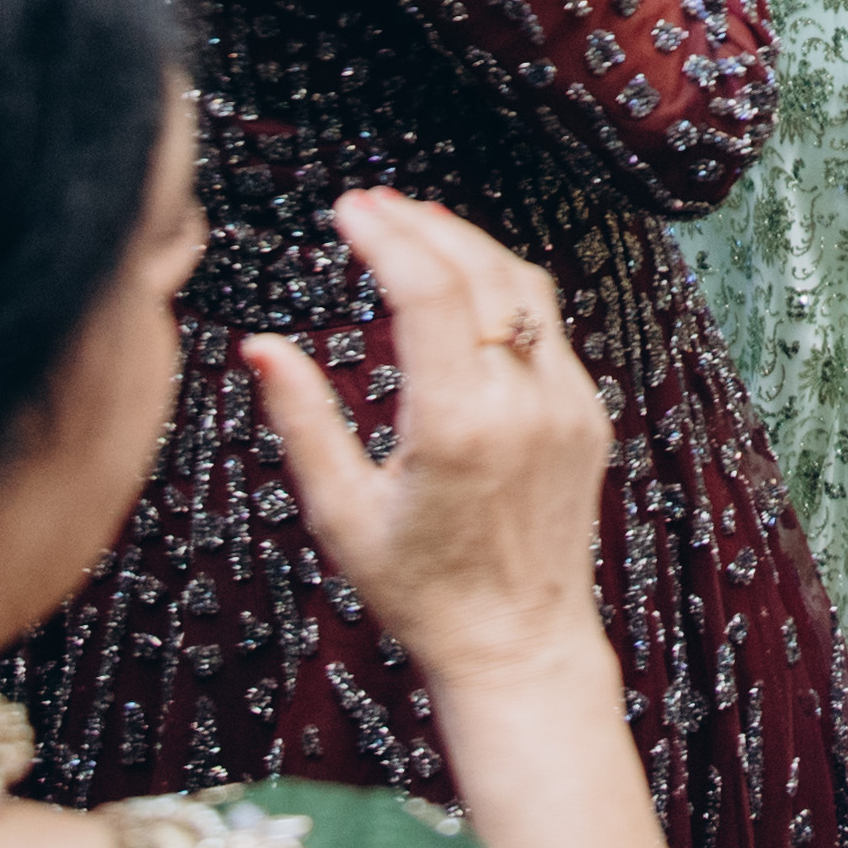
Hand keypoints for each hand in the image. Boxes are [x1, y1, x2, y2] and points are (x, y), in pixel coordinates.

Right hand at [246, 189, 615, 692]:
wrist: (519, 644)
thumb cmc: (420, 591)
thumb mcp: (342, 514)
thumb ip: (302, 421)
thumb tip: (259, 345)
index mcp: (458, 425)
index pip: (429, 291)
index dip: (387, 236)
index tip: (348, 208)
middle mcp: (523, 404)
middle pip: (480, 271)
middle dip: (423, 225)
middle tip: (373, 204)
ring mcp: (567, 405)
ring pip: (524, 288)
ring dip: (469, 246)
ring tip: (414, 227)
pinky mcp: (588, 415)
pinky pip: (548, 329)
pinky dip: (503, 291)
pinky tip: (464, 287)